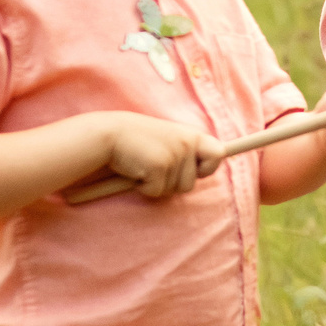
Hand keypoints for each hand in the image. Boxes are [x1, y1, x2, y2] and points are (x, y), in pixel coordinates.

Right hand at [98, 113, 223, 198]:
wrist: (107, 134)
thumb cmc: (135, 140)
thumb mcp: (167, 139)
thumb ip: (184, 151)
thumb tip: (201, 173)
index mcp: (191, 135)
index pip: (218, 154)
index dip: (209, 167)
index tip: (196, 170)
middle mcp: (187, 143)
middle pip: (190, 184)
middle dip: (172, 183)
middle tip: (154, 167)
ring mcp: (174, 154)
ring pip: (174, 190)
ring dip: (157, 185)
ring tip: (143, 166)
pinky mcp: (160, 166)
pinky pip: (156, 192)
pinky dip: (143, 187)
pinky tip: (134, 169)